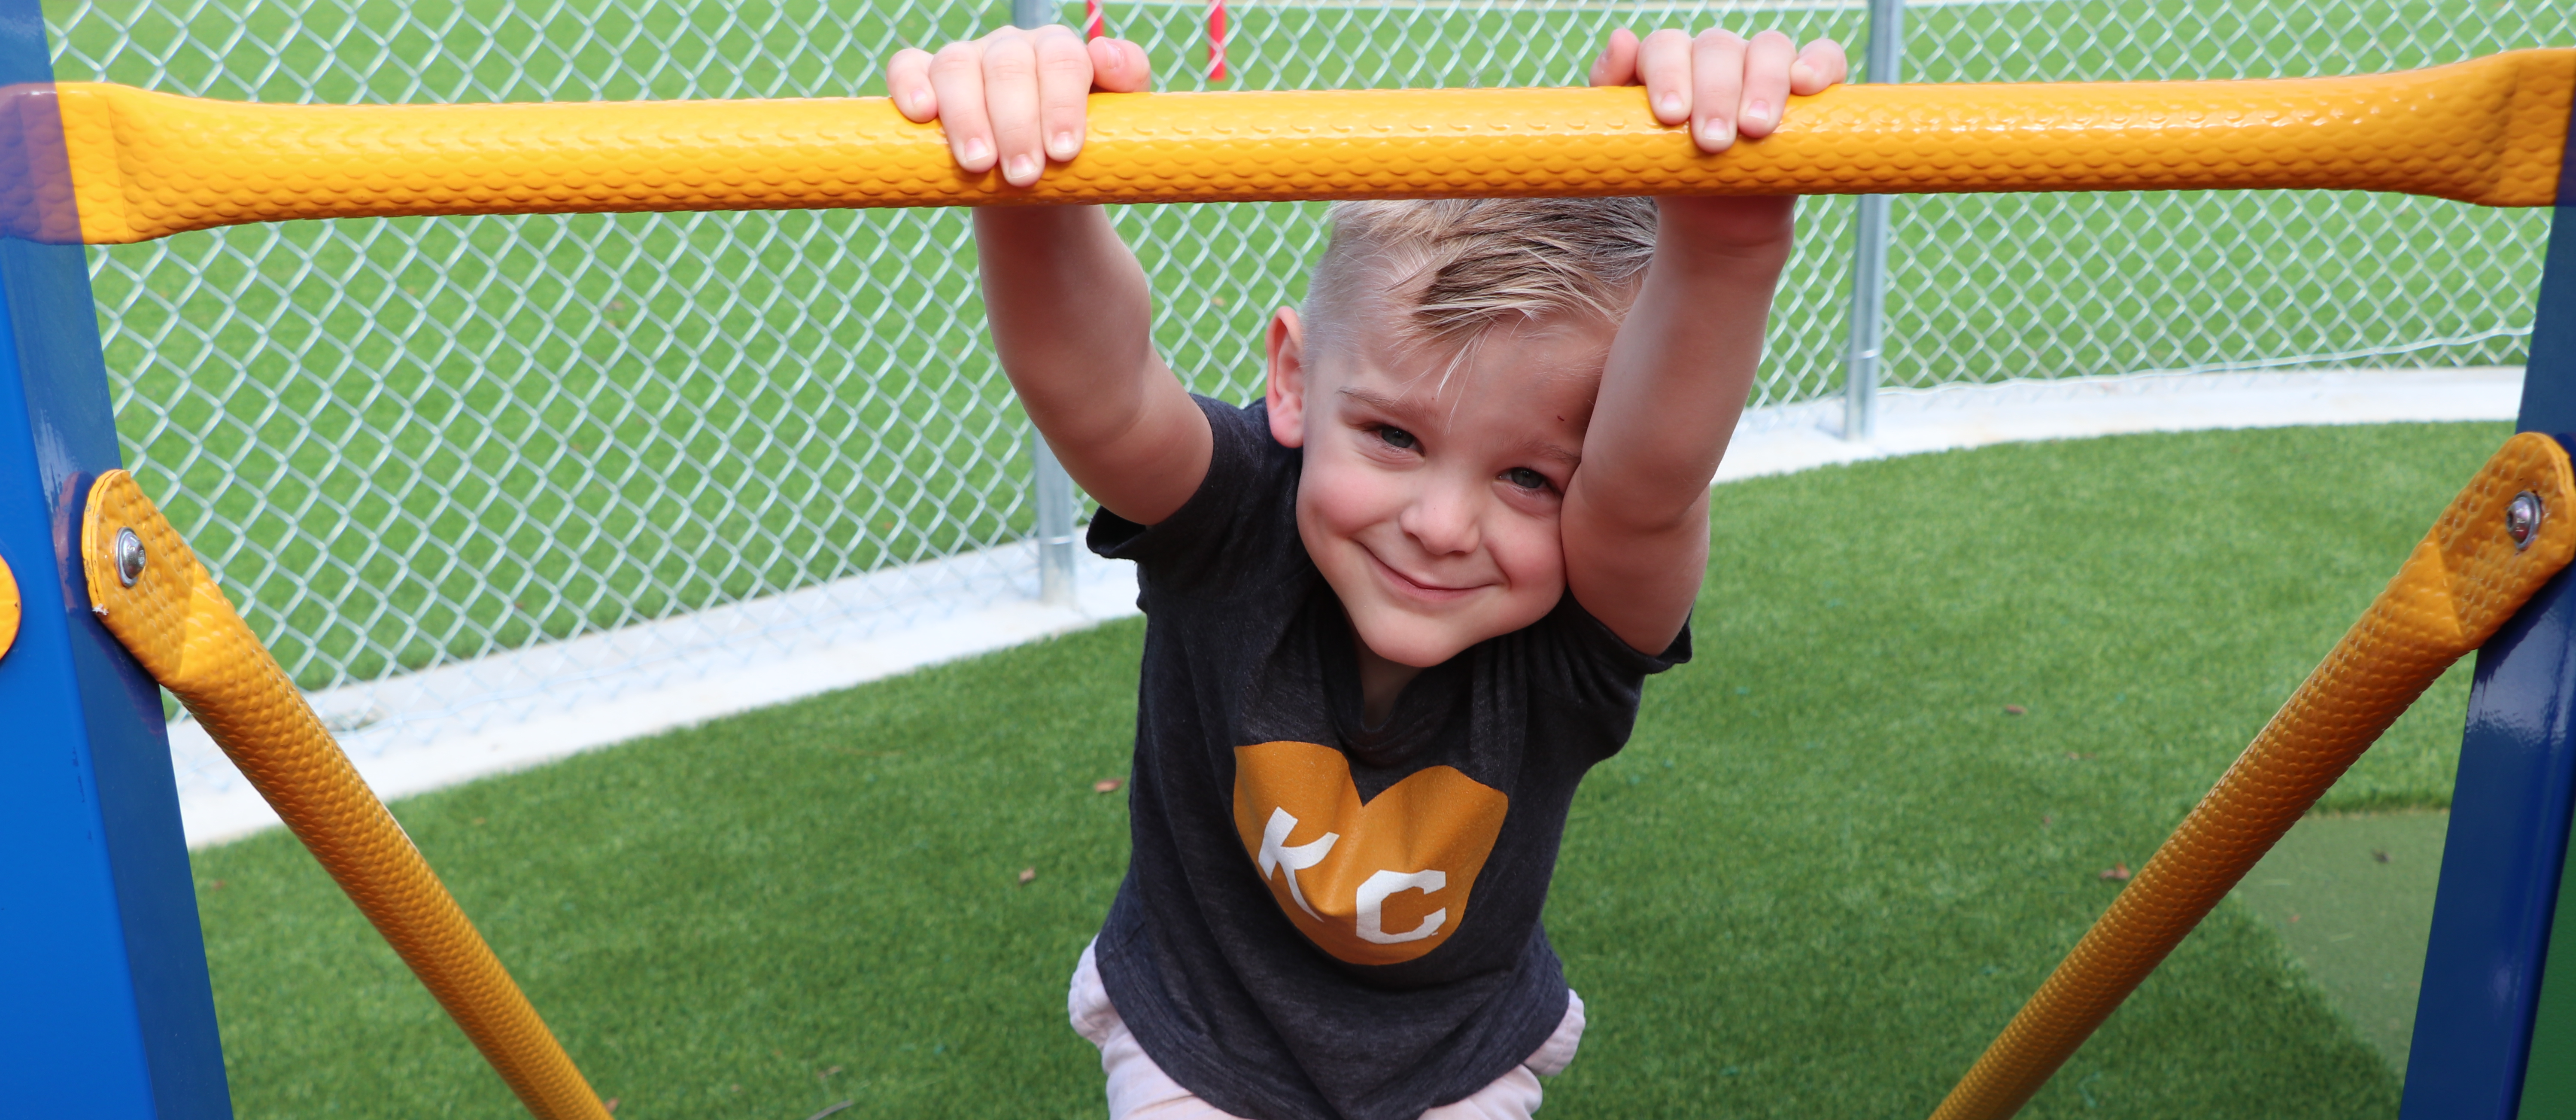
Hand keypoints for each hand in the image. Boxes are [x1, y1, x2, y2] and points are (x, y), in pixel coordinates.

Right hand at [886, 27, 1153, 187]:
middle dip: (1017, 124)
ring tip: (978, 165)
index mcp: (1058, 52)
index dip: (1062, 103)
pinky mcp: (925, 79)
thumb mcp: (1117, 123)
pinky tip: (922, 114)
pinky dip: (909, 85)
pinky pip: (908, 67)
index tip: (1064, 153)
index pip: (1062, 59)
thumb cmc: (1080, 153)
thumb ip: (1126, 80)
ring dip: (967, 117)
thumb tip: (1104, 53)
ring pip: (957, 66)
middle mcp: (1010, 48)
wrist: (1037, 187)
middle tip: (1025, 176)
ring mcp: (966, 61)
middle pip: (1008, 66)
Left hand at [1589, 28, 1846, 153]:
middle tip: (1711, 142)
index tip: (1670, 118)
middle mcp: (1717, 56)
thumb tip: (1622, 39)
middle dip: (1715, 94)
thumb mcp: (1628, 142)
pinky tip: (1806, 84)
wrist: (1714, 219)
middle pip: (1717, 48)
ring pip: (1769, 48)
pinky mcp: (1808, 89)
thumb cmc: (1668, 172)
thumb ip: (1610, 92)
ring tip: (1755, 130)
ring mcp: (1764, 67)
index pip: (1666, 47)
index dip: (1668, 74)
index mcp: (1671, 61)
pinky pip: (1825, 58)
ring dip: (1763, 84)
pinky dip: (1819, 64)